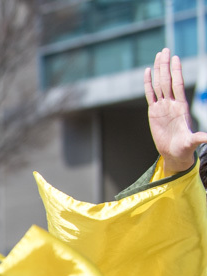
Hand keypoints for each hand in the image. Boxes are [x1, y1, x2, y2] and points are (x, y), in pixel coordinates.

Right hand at [145, 49, 206, 173]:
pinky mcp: (153, 111)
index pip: (178, 85)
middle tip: (165, 50)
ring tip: (158, 55)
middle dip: (166, 65)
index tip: (175, 58)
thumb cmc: (185, 147)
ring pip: (159, 84)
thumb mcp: (193, 142)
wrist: (174, 152)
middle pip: (167, 80)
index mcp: (181, 107)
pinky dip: (148, 83)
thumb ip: (201, 138)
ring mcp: (162, 106)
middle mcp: (171, 103)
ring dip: (158, 69)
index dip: (176, 71)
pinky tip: (147, 72)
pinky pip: (150, 94)